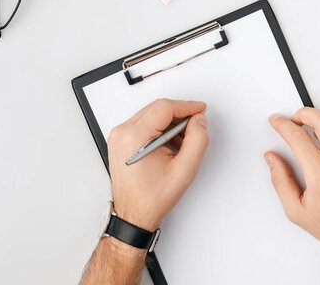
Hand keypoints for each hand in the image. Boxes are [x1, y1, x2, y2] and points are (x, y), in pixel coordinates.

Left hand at [108, 99, 208, 231]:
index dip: (187, 106)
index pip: (164, 108)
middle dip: (180, 114)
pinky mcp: (120, 140)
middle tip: (196, 125)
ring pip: (151, 114)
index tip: (200, 109)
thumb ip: (197, 141)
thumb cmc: (151, 198)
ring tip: (183, 141)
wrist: (133, 213)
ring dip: (170, 122)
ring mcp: (119, 136)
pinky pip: (143, 123)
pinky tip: (170, 143)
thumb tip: (199, 121)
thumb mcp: (184, 170)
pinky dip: (160, 128)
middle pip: (157, 108)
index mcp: (134, 138)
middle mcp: (122, 133)